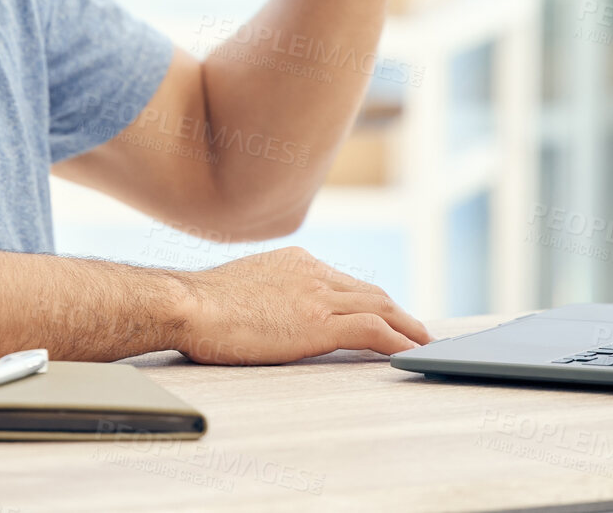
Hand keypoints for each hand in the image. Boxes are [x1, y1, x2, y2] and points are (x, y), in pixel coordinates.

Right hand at [173, 245, 430, 363]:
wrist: (188, 304)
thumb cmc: (199, 305)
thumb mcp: (241, 287)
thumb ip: (265, 293)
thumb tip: (266, 311)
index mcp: (295, 262)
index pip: (345, 282)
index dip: (370, 300)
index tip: (384, 312)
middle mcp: (313, 273)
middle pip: (370, 291)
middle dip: (398, 311)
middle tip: (418, 329)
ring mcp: (317, 296)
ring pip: (380, 307)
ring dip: (407, 326)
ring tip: (425, 342)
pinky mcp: (317, 324)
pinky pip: (372, 330)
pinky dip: (397, 340)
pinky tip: (410, 351)